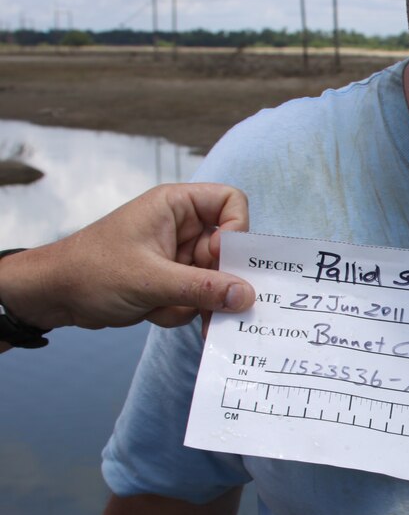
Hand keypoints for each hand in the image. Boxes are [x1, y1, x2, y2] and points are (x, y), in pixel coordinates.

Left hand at [0, 183, 254, 335]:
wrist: (55, 296)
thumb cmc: (91, 272)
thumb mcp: (150, 280)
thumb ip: (202, 288)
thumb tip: (247, 296)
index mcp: (176, 206)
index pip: (231, 203)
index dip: (236, 230)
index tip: (218, 256)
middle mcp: (183, 227)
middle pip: (229, 249)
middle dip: (218, 279)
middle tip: (212, 302)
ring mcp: (180, 255)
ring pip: (217, 279)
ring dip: (197, 301)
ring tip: (165, 307)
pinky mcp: (175, 280)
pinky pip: (201, 297)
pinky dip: (183, 310)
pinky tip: (154, 312)